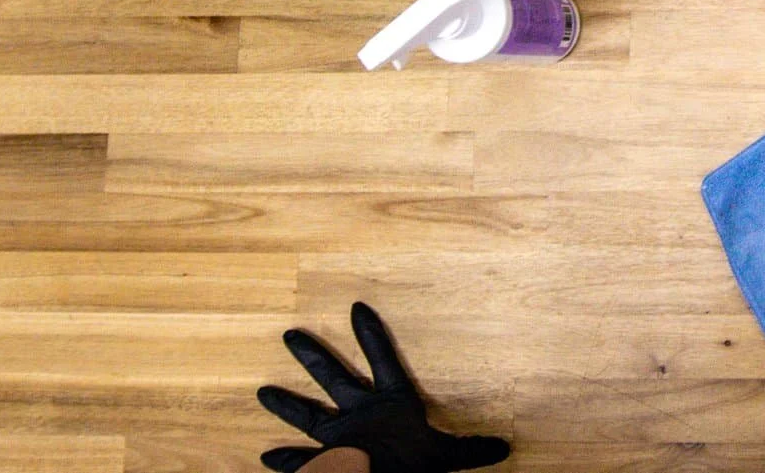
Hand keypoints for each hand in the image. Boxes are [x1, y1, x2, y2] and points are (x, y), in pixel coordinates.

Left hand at [255, 303, 508, 472]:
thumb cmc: (409, 463)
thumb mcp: (446, 457)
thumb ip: (471, 450)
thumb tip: (503, 447)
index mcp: (390, 402)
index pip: (383, 359)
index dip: (371, 333)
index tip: (355, 306)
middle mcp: (358, 412)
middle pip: (332, 377)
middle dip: (312, 355)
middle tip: (290, 335)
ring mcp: (335, 436)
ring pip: (305, 413)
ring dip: (284, 402)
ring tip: (262, 392)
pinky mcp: (323, 461)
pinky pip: (300, 459)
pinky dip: (286, 460)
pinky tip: (267, 456)